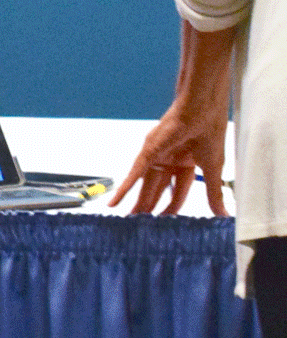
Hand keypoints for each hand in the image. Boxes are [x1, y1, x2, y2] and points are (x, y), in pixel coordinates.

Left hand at [110, 102, 228, 216]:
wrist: (201, 112)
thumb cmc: (209, 134)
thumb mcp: (212, 170)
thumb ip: (214, 194)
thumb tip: (223, 215)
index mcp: (185, 166)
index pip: (176, 193)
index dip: (170, 209)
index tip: (166, 224)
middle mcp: (168, 162)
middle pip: (156, 191)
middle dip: (149, 208)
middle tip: (139, 226)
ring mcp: (156, 158)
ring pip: (143, 186)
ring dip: (136, 203)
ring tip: (127, 220)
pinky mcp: (147, 154)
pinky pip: (133, 175)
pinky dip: (124, 189)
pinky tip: (115, 202)